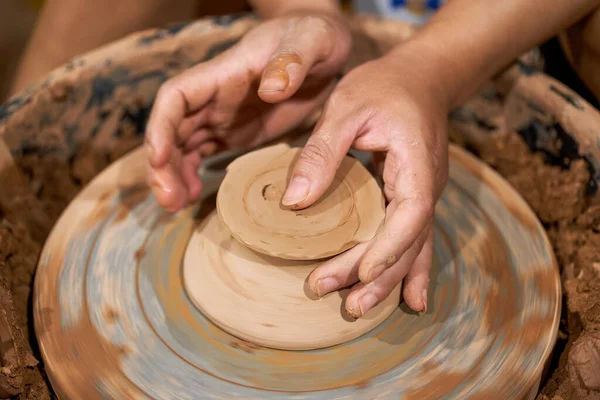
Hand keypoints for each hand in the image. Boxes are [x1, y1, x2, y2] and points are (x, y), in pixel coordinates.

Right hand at [145, 11, 350, 211]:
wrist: (325, 48)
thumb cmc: (314, 36)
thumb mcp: (312, 40)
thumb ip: (291, 62)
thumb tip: (269, 90)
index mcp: (224, 74)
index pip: (176, 97)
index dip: (160, 126)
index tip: (159, 157)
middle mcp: (214, 97)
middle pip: (171, 129)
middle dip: (162, 164)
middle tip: (169, 201)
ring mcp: (221, 117)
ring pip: (181, 146)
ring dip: (172, 175)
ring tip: (175, 205)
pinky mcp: (233, 133)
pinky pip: (200, 155)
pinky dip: (191, 175)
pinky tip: (192, 196)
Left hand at [288, 43, 449, 317]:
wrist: (419, 77)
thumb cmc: (384, 86)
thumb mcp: (347, 107)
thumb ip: (322, 152)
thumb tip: (294, 202)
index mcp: (415, 163)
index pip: (410, 214)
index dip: (389, 248)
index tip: (362, 274)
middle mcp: (426, 186)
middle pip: (406, 241)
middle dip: (376, 275)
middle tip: (341, 302)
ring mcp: (422, 194)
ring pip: (411, 247)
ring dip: (389, 280)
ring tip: (360, 309)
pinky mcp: (412, 197)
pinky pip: (413, 239)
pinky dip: (408, 268)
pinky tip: (410, 298)